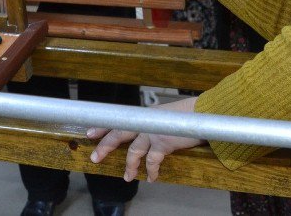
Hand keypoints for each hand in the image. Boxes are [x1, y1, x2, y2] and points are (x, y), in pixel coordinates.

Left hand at [87, 97, 204, 182]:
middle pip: (118, 133)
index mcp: (143, 115)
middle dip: (105, 146)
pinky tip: (151, 178)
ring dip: (130, 166)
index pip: (118, 120)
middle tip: (95, 157)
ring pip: (133, 152)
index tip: (89, 133)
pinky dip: (151, 171)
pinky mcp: (163, 142)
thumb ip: (152, 123)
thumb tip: (144, 135)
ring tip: (127, 177)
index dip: (102, 127)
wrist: (202, 112)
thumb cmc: (185, 115)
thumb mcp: (163, 116)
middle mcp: (144, 121)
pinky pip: (152, 161)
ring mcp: (152, 132)